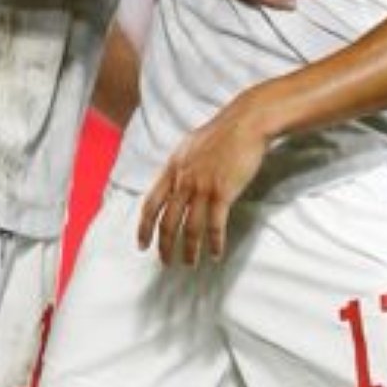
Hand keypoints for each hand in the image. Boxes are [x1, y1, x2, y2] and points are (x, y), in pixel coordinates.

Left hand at [136, 97, 274, 265]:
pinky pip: (216, 225)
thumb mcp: (190, 146)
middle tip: (164, 262)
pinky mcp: (223, 192)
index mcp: (173, 169)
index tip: (142, 244)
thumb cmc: (222, 133)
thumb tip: (174, 182)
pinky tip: (215, 254)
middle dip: (164, 245)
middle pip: (168, 220)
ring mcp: (203, 186)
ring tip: (190, 263)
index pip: (151, 204)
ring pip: (190, 226)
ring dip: (189, 249)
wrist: (245, 123)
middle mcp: (184, 180)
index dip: (144, 227)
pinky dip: (214, 242)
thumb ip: (180, 167)